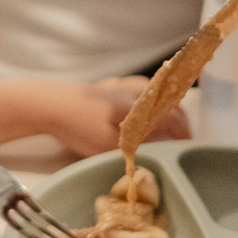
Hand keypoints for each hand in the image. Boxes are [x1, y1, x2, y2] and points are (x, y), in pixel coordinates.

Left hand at [44, 76, 189, 155]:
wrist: (49, 104)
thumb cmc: (81, 126)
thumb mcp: (113, 146)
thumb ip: (141, 147)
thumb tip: (165, 152)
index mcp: (142, 105)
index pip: (175, 119)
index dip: (185, 135)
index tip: (189, 148)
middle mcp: (136, 91)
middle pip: (168, 102)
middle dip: (178, 121)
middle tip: (180, 139)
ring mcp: (122, 85)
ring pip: (154, 94)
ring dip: (163, 109)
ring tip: (164, 127)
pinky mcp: (107, 87)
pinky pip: (137, 92)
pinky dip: (145, 102)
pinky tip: (138, 112)